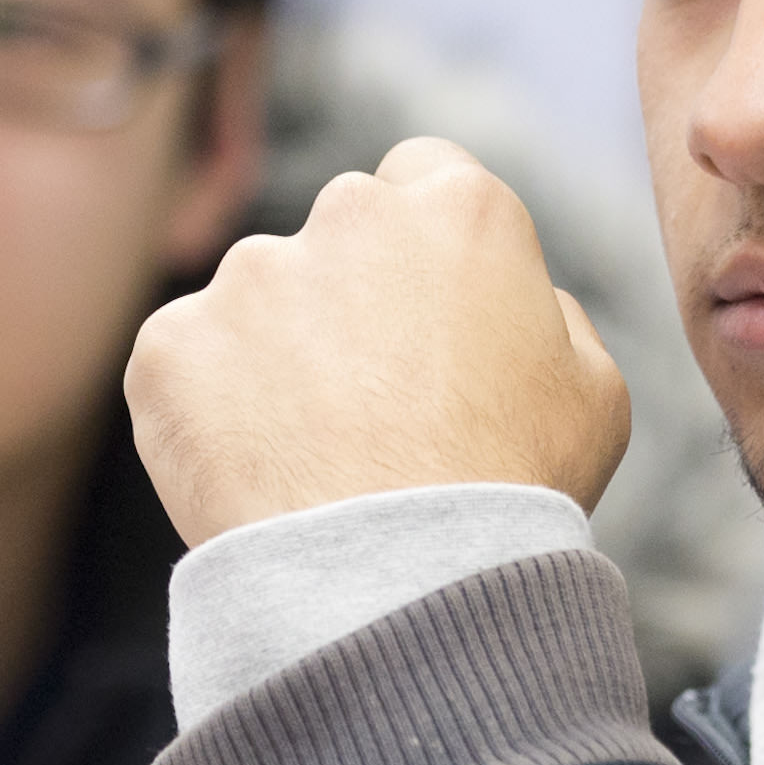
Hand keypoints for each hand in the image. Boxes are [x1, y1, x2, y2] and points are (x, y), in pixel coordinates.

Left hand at [125, 138, 630, 546]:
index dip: (425, 247)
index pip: (424, 178)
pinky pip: (186, 366)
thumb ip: (551, 314)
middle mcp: (345, 214)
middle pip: (339, 235)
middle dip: (349, 297)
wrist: (400, 586)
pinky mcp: (170, 344)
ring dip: (277, 356)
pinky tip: (256, 477)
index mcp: (458, 209)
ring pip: (258, 302)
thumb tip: (515, 301)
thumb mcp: (594, 391)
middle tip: (375, 404)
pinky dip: (208, 411)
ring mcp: (247, 276)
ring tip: (315, 459)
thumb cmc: (516, 493)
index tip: (423, 311)